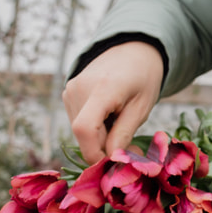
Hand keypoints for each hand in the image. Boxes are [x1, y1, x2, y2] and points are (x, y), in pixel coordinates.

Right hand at [62, 41, 164, 163]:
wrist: (133, 49)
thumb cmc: (143, 78)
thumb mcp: (141, 108)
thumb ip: (124, 135)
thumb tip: (112, 162)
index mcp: (102, 88)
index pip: (85, 129)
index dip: (95, 154)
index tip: (115, 163)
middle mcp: (79, 88)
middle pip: (83, 135)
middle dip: (104, 148)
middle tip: (129, 146)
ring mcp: (70, 90)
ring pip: (81, 132)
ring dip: (100, 137)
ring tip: (119, 121)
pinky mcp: (68, 93)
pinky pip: (79, 122)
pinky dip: (94, 128)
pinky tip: (109, 114)